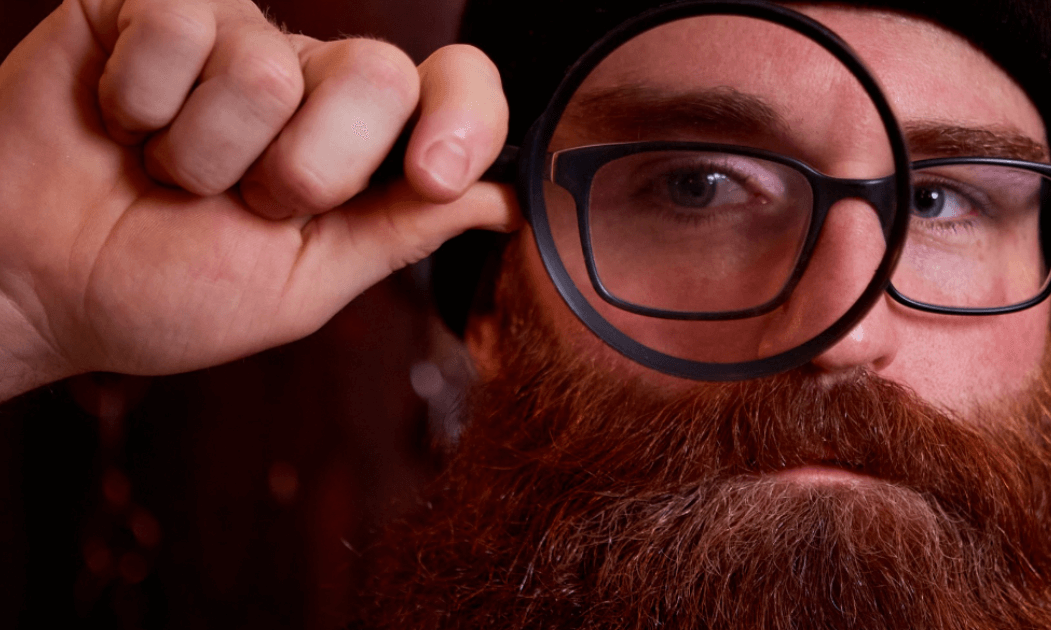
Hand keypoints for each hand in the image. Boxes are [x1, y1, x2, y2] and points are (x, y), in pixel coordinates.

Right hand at [0, 0, 516, 399]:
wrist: (35, 283)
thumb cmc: (163, 289)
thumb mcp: (302, 284)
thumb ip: (399, 231)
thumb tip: (506, 202)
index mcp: (362, 143)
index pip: (456, 85)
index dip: (466, 118)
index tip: (434, 173)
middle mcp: (309, 76)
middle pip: (378, 74)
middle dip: (304, 172)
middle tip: (243, 205)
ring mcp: (234, 32)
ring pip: (267, 71)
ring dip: (202, 157)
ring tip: (164, 172)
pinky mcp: (153, 1)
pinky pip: (177, 32)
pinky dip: (136, 107)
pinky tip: (118, 124)